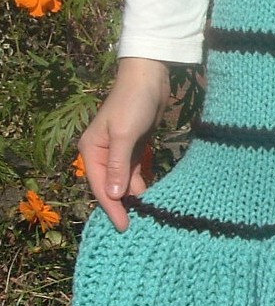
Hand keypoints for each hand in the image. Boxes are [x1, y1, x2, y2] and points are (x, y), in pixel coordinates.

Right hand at [78, 58, 170, 230]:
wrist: (148, 78)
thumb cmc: (133, 103)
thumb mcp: (125, 135)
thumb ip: (119, 166)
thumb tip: (114, 196)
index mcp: (91, 150)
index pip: (101, 187)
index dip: (113, 208)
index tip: (124, 227)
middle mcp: (102, 153)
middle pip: (111, 187)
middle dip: (122, 205)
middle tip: (138, 227)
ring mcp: (119, 151)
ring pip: (124, 181)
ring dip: (133, 196)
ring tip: (147, 215)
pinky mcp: (134, 147)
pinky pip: (135, 172)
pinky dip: (141, 183)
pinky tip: (151, 195)